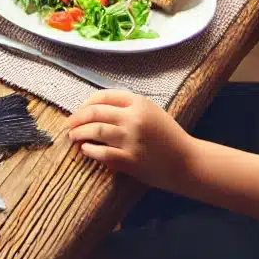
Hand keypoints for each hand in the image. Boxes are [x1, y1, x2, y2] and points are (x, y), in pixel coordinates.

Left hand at [67, 90, 196, 190]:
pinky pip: (101, 152)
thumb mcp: (151, 112)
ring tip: (73, 136)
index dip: (86, 104)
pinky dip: (89, 150)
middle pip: (95, 112)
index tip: (79, 111)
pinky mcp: (129, 159)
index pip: (103, 96)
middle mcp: (134, 118)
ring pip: (95, 130)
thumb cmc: (169, 137)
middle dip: (77, 118)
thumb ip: (127, 107)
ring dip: (79, 133)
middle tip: (69, 125)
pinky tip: (85, 149)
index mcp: (139, 102)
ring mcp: (131, 139)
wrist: (188, 162)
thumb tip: (95, 109)